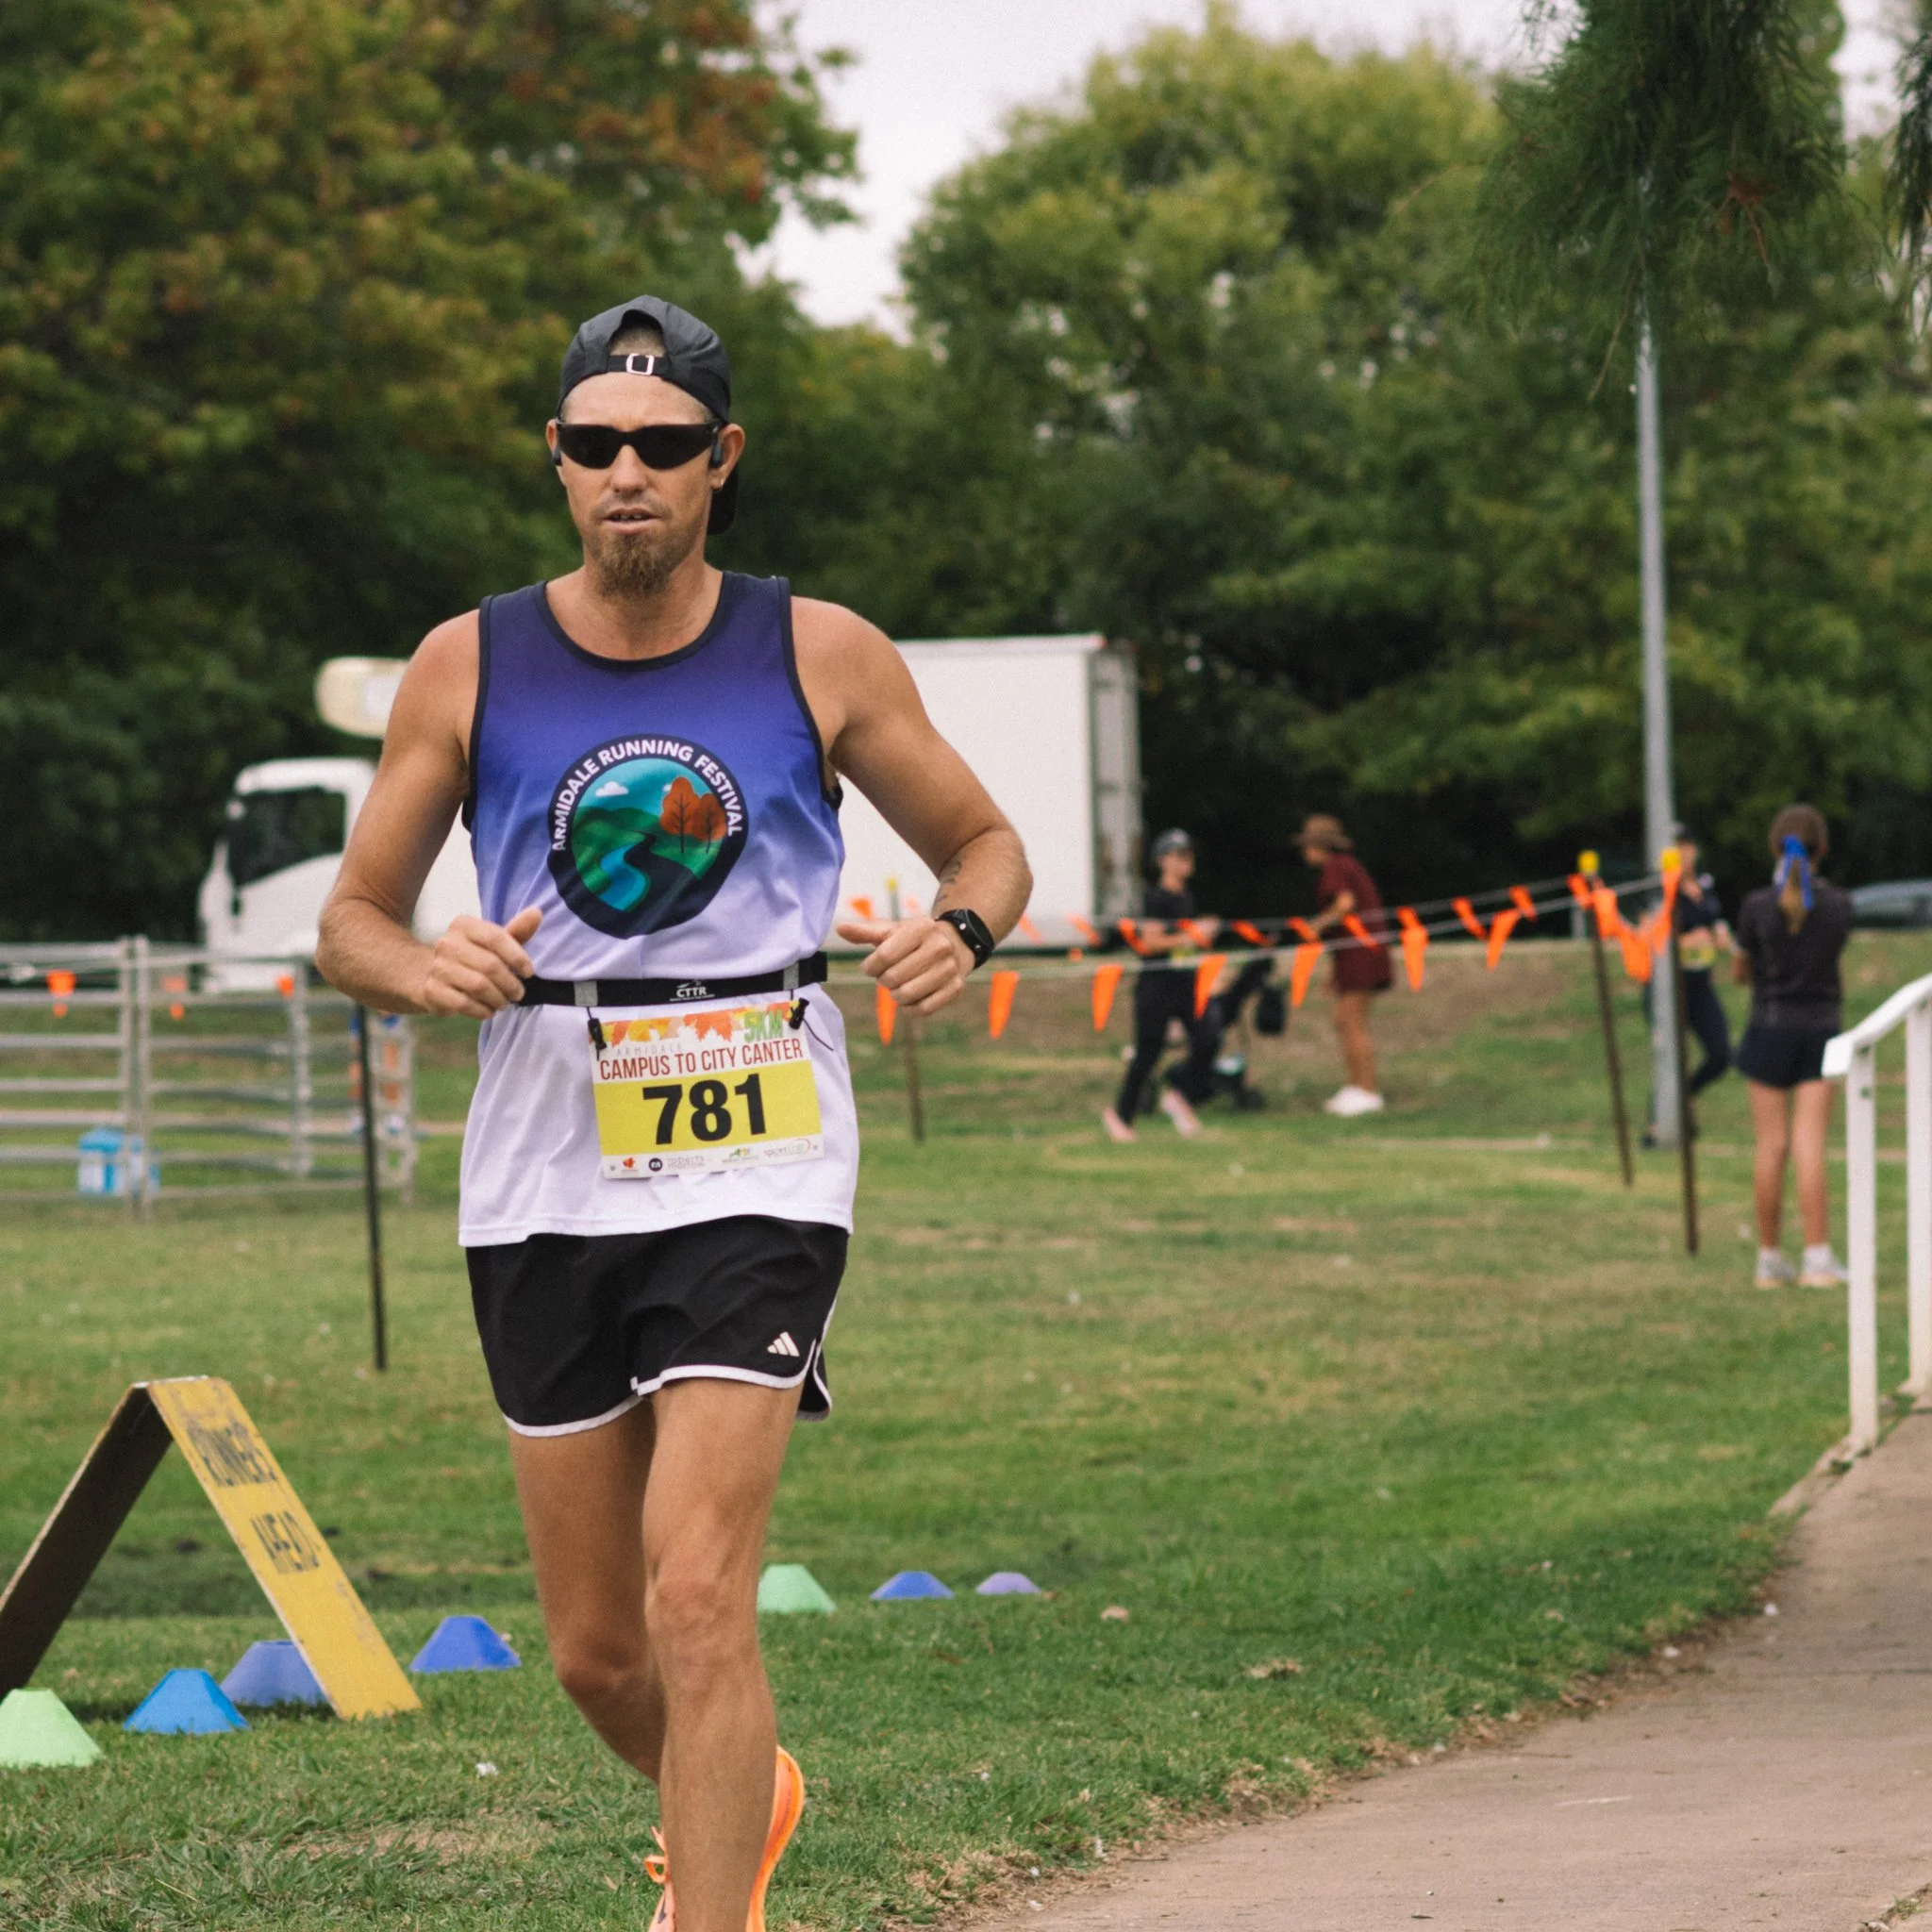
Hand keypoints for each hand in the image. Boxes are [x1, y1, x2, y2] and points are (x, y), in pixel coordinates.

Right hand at [420, 907, 541, 1017]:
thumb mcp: (495, 942)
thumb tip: (537, 913)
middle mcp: (447, 943)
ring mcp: (437, 967)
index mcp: (463, 925)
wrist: (434, 976)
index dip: (517, 957)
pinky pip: (464, 1004)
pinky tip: (488, 1010)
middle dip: (511, 983)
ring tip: (504, 1002)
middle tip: (518, 993)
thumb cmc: (474, 956)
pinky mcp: (431, 990)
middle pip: (490, 965)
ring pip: (479, 986)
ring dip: (498, 999)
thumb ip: (517, 930)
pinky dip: (482, 1010)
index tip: (529, 972)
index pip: (496, 938)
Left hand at [835, 915, 975, 1016]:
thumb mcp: (891, 931)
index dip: (870, 967)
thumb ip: (865, 932)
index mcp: (921, 927)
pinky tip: (909, 998)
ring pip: (907, 994)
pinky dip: (910, 1008)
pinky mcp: (955, 989)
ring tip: (898, 986)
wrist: (953, 945)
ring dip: (895, 995)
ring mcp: (950, 969)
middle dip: (883, 980)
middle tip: (887, 976)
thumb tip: (839, 929)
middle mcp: (940, 946)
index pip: (885, 956)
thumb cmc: (913, 939)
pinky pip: (923, 1009)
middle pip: (894, 977)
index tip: (870, 967)